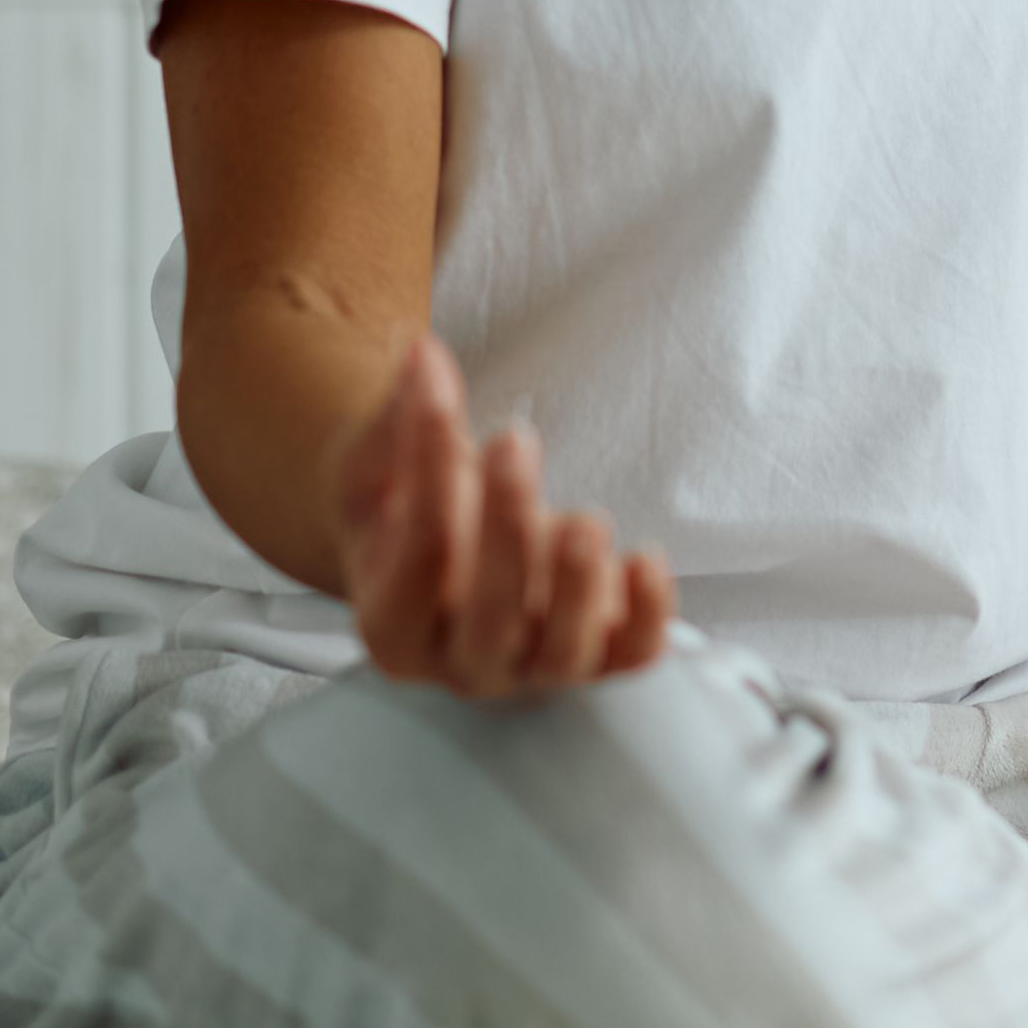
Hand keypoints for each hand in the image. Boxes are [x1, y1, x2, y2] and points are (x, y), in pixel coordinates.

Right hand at [334, 333, 672, 694]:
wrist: (452, 557)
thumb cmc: (410, 519)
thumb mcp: (378, 471)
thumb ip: (399, 421)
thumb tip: (422, 357)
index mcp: (394, 624)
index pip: (418, 560)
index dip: (429, 475)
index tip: (440, 405)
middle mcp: (463, 662)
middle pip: (489, 618)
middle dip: (505, 528)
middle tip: (513, 444)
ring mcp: (534, 669)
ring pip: (562, 655)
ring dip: (578, 586)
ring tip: (584, 519)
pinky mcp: (599, 657)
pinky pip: (631, 656)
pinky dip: (648, 615)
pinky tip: (644, 561)